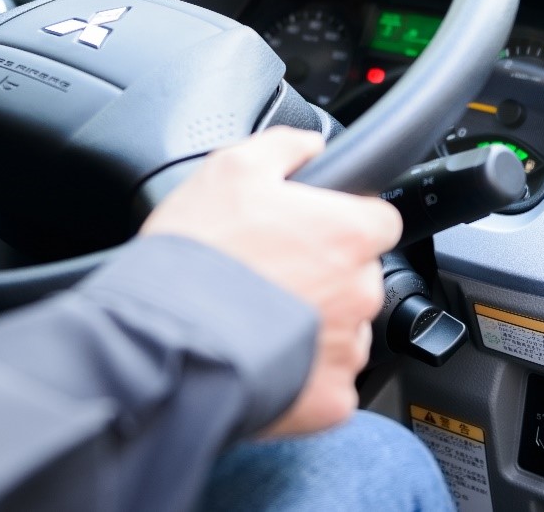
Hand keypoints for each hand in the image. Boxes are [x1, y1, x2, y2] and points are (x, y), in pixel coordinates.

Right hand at [139, 127, 401, 435]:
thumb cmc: (198, 254)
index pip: (379, 220)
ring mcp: (347, 349)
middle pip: (359, 276)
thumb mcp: (230, 169)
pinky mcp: (330, 398)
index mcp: (348, 232)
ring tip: (257, 317)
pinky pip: (327, 381)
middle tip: (270, 273)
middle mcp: (360, 290)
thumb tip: (311, 145)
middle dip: (324, 275)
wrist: (164, 340)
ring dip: (313, 324)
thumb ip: (284, 148)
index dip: (343, 221)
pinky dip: (302, 374)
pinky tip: (261, 356)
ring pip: (344, 330)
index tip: (312, 229)